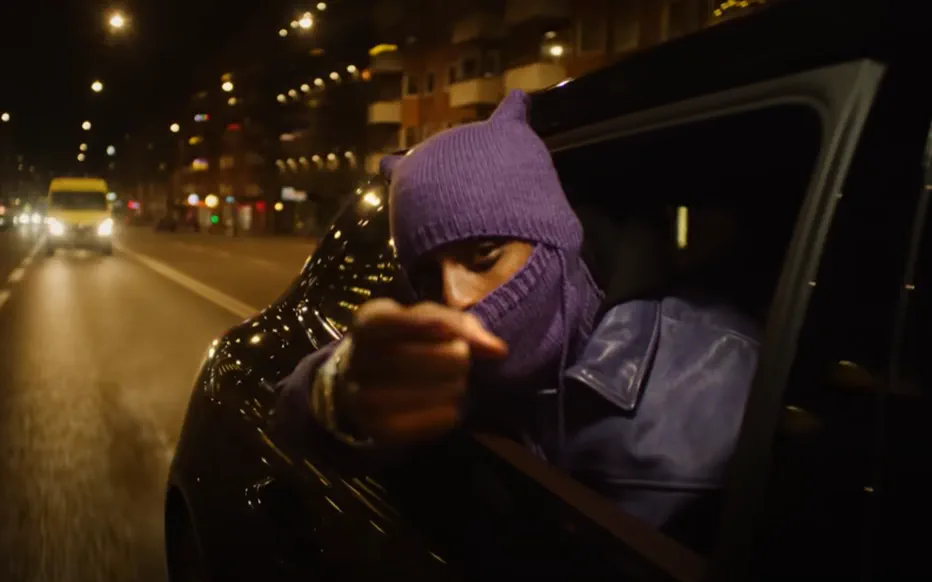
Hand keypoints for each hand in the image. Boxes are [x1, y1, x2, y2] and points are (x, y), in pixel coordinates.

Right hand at [340, 298, 507, 444]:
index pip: (389, 321)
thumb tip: (497, 350)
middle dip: (450, 359)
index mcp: (367, 322)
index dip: (424, 325)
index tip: (451, 333)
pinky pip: (418, 426)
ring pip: (416, 394)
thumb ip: (461, 326)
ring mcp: (361, 398)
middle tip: (463, 361)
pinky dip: (443, 416)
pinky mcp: (375, 430)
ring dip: (449, 388)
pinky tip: (451, 407)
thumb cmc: (409, 340)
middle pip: (411, 359)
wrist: (370, 380)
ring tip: (457, 383)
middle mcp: (355, 360)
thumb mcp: (430, 319)